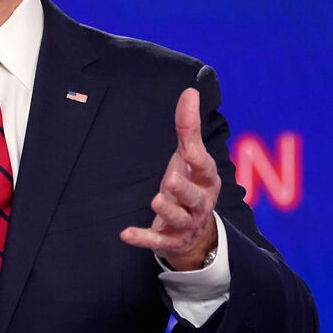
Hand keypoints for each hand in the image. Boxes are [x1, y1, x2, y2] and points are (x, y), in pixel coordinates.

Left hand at [120, 88, 219, 270]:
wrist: (195, 235)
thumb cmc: (191, 185)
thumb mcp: (190, 157)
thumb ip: (188, 127)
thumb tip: (190, 91)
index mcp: (206, 180)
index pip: (204, 167)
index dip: (197, 159)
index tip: (187, 149)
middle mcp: (199, 203)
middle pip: (195, 197)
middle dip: (184, 189)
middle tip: (170, 179)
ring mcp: (185, 224)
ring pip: (179, 219)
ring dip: (168, 211)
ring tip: (156, 199)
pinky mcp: (169, 241)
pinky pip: (156, 241)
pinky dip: (142, 238)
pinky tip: (125, 234)